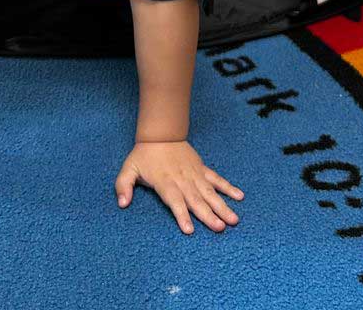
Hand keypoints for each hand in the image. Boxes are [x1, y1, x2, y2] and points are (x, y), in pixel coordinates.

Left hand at [114, 141, 242, 234]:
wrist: (161, 132)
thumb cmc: (144, 154)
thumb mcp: (128, 169)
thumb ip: (124, 186)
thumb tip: (122, 204)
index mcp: (165, 182)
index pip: (174, 201)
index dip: (181, 215)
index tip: (190, 230)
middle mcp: (182, 180)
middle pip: (196, 200)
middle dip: (208, 215)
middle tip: (220, 228)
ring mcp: (195, 174)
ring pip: (210, 192)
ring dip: (222, 206)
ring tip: (233, 219)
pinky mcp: (202, 169)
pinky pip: (216, 179)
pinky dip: (228, 187)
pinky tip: (239, 196)